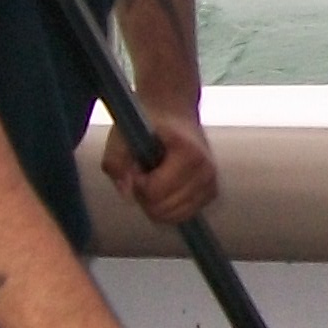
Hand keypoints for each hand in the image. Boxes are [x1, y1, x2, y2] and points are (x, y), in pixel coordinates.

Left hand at [102, 109, 218, 225]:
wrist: (173, 110)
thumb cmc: (147, 123)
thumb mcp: (122, 135)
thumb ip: (116, 162)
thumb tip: (127, 195)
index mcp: (189, 153)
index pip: (155, 192)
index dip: (137, 183)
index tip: (137, 164)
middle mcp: (206, 170)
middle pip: (164, 209)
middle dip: (146, 195)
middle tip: (144, 171)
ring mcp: (211, 183)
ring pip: (173, 217)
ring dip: (156, 202)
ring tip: (155, 176)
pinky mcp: (211, 193)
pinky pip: (182, 216)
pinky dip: (168, 207)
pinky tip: (165, 186)